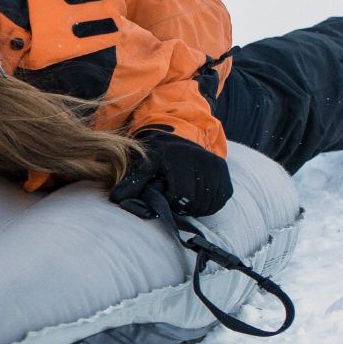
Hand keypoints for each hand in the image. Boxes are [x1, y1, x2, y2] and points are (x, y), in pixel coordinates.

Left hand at [110, 128, 232, 218]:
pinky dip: (207, 204)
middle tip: (174, 196)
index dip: (170, 200)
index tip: (165, 194)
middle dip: (181, 204)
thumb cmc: (160, 154)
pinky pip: (218, 202)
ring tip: (184, 194)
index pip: (179, 194)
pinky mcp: (226, 177)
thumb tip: (116, 199)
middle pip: (194, 201)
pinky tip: (196, 195)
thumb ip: (131, 182)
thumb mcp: (144, 164)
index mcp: (180, 157)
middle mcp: (203, 161)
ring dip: (194, 206)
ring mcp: (217, 169)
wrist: (183, 137)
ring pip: (207, 204)